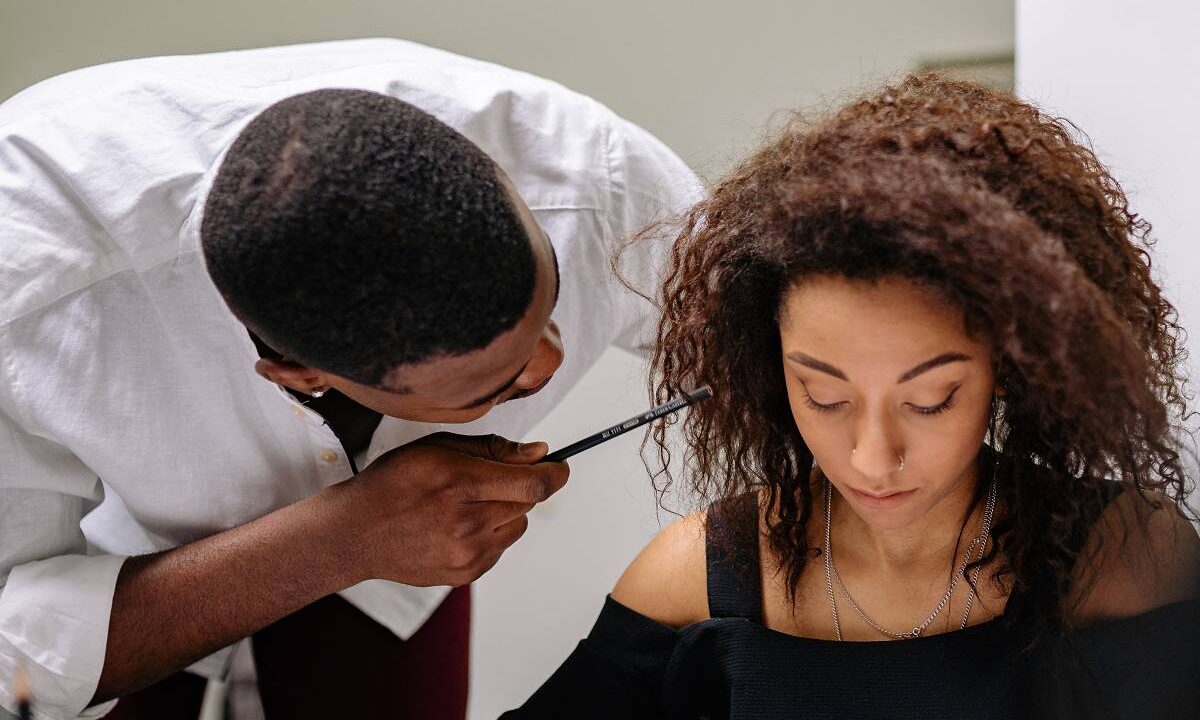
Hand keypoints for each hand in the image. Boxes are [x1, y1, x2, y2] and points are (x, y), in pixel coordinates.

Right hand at [333, 432, 568, 586]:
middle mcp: (467, 522)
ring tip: (470, 503)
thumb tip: (539, 453)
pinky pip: (501, 548)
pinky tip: (459, 525)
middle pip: (528, 502)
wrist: (357, 533)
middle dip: (523, 486)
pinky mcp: (465, 574)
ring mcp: (467, 553)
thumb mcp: (438, 448)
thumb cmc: (395, 482)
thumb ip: (493, 449)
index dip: (555, 472)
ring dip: (507, 511)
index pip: (534, 483)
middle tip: (492, 479)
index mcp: (460, 482)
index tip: (558, 465)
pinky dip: (492, 533)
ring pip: (518, 526)